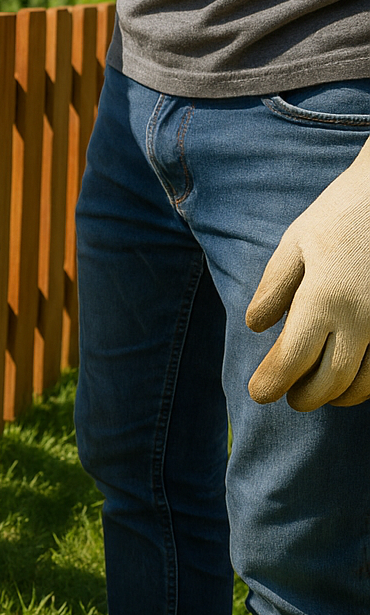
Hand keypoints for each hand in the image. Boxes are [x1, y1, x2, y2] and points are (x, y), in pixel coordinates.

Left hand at [248, 139, 369, 410]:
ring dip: (342, 394)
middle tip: (290, 401)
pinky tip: (356, 376)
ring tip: (323, 392)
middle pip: (331, 380)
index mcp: (325, 298)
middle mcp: (363, 319)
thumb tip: (256, 326)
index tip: (258, 394)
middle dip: (307, 397)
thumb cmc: (343, 213)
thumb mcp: (297, 242)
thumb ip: (275, 287)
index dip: (272, 382)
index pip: (292, 359)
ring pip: (368, 382)